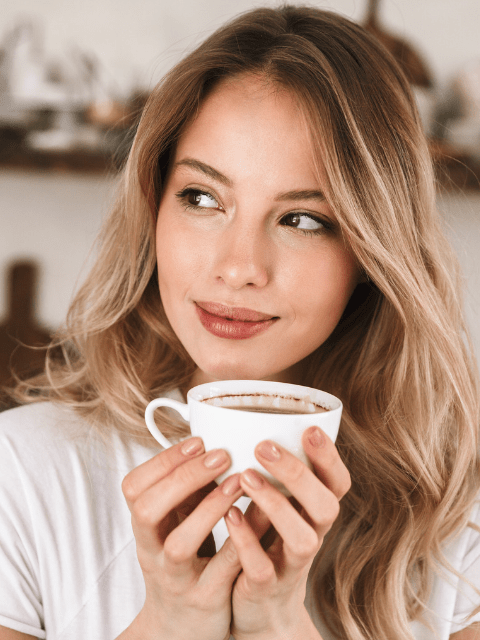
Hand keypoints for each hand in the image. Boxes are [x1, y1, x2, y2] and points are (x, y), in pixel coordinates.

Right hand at [121, 438, 243, 639]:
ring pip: (179, 545)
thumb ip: (186, 491)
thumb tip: (212, 443)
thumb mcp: (174, 525)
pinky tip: (257, 517)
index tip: (197, 441)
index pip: (134, 487)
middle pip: (148, 511)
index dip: (162, 461)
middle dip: (183, 478)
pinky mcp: (205, 599)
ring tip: (238, 482)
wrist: (179, 628)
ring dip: (209, 508)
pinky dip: (238, 542)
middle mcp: (152, 552)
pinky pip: (220, 570)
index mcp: (145, 528)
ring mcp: (176, 578)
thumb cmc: (182, 563)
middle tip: (220, 455)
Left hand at [225, 426, 350, 639]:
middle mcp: (312, 536)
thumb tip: (250, 421)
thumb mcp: (279, 506)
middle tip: (265, 446)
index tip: (310, 429)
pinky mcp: (267, 587)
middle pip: (326, 506)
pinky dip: (247, 539)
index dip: (329, 457)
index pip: (338, 483)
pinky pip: (262, 567)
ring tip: (246, 476)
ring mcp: (291, 564)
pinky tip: (230, 514)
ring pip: (302, 538)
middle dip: (298, 474)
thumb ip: (274, 474)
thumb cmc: (267, 542)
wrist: (261, 607)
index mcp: (315, 512)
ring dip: (275, 504)